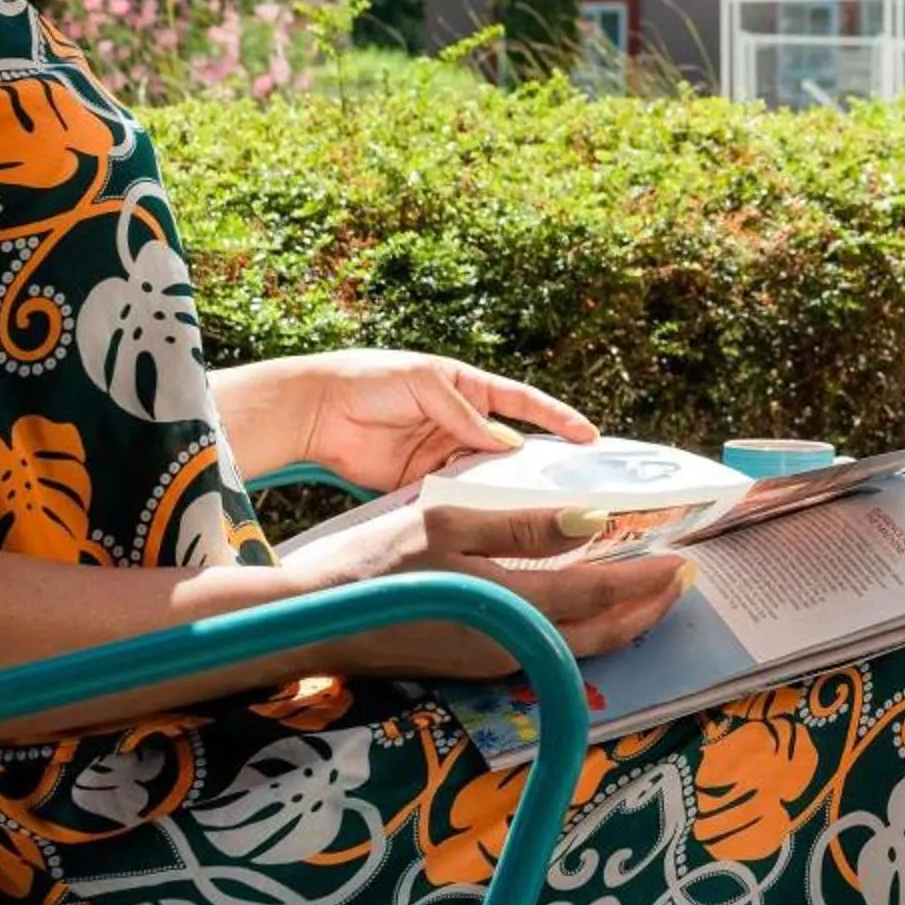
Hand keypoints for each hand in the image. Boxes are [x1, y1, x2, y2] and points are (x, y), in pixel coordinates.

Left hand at [224, 349, 596, 493]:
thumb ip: (462, 414)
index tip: (590, 438)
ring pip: (485, 476)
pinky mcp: (418, 482)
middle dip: (540, 465)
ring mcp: (442, 455)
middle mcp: (461, 423)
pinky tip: (486, 524)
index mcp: (468, 388)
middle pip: (510, 446)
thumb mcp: (423, 384)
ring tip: (535, 512)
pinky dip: (468, 509)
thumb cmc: (369, 380)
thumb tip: (505, 444)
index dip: (557, 418)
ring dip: (504, 492)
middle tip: (573, 487)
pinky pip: (452, 497)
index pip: (523, 403)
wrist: (314, 410)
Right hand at [288, 496, 690, 678]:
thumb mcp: (448, 525)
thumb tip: (594, 523)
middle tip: (683, 577)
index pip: (602, 598)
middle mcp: (513, 649)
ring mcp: (495, 663)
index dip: (649, 581)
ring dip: (620, 620)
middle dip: (649, 608)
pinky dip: (584, 627)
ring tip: (648, 588)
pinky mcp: (478, 663)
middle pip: (603, 636)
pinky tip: (584, 601)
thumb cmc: (374, 567)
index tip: (685, 560)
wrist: (311, 621)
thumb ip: (524, 527)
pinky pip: (550, 649)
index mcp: (512, 610)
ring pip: (579, 648)